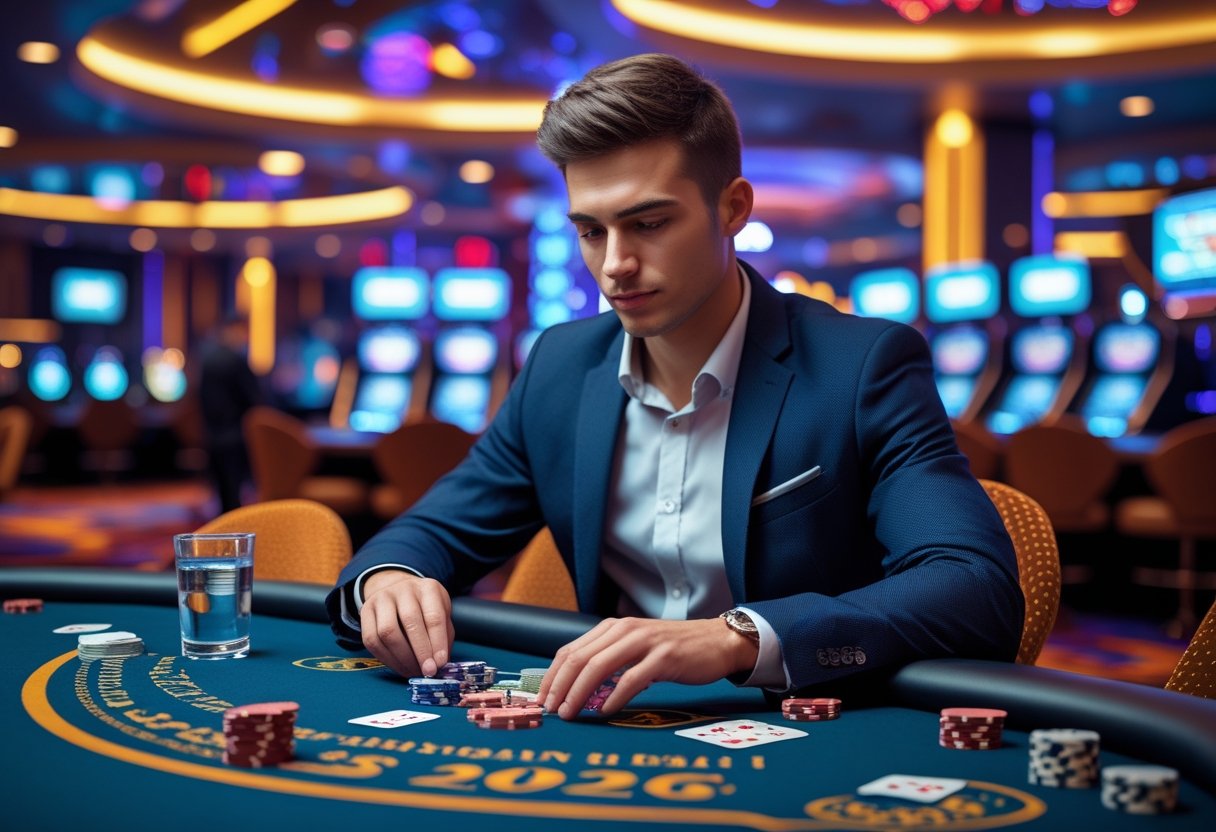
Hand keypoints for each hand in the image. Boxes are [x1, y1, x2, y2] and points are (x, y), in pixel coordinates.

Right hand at [359, 570, 453, 678]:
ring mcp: (382, 598)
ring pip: (387, 632)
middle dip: (420, 651)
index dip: (437, 642)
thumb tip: (439, 662)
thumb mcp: (442, 614)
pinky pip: (371, 640)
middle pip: (410, 622)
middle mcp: (404, 589)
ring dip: (402, 658)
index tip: (440, 663)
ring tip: (413, 670)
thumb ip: (443, 636)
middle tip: (427, 671)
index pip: (434, 616)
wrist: (398, 592)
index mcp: (428, 588)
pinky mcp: (365, 611)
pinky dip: (386, 658)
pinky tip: (399, 666)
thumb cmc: (425, 607)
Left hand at [538, 617, 758, 719]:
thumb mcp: (636, 648)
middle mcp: (625, 630)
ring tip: (571, 713)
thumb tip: (576, 690)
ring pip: (600, 666)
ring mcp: (645, 642)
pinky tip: (605, 712)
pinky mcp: (665, 658)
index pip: (570, 650)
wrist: (717, 641)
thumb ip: (609, 661)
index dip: (552, 676)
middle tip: (552, 711)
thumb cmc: (674, 650)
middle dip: (560, 687)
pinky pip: (632, 679)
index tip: (542, 699)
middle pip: (580, 658)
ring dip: (580, 694)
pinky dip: (615, 697)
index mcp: (613, 627)